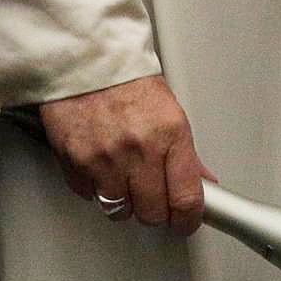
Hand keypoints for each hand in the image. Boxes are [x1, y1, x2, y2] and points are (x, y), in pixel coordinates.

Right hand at [38, 74, 212, 235]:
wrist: (85, 58)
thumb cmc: (127, 79)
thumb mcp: (169, 110)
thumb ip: (186, 153)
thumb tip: (203, 182)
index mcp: (170, 134)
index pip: (186, 198)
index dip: (187, 219)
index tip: (186, 222)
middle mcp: (139, 149)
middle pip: (152, 212)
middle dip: (155, 209)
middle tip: (153, 196)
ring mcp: (105, 158)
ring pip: (119, 210)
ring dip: (123, 201)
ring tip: (124, 177)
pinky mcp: (76, 162)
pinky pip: (89, 195)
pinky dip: (95, 187)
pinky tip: (100, 165)